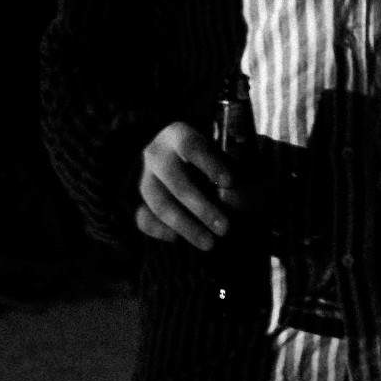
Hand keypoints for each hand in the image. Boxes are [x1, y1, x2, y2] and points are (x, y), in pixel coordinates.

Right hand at [136, 119, 258, 253]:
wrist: (188, 172)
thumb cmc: (218, 165)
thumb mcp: (234, 162)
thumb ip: (241, 176)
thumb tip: (229, 196)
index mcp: (179, 136)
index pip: (191, 147)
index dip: (210, 164)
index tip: (230, 181)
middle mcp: (158, 156)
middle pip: (177, 182)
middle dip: (202, 208)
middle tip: (226, 228)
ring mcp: (146, 181)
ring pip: (161, 205)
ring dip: (186, 226)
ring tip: (210, 244)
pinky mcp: (139, 204)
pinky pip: (144, 220)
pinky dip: (162, 232)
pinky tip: (180, 240)